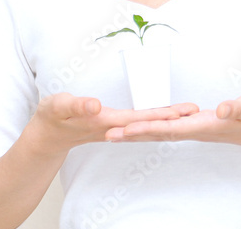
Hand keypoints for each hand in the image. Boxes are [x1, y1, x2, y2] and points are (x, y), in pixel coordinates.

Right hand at [25, 92, 198, 156]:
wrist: (45, 135)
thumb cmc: (51, 117)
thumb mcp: (59, 107)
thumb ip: (76, 106)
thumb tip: (95, 106)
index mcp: (104, 122)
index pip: (137, 119)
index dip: (158, 115)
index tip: (179, 113)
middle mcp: (113, 127)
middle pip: (147, 122)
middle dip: (171, 117)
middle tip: (195, 110)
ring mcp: (113, 128)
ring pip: (145, 124)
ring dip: (166, 118)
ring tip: (187, 112)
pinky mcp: (112, 126)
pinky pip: (138, 123)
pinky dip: (153, 119)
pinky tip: (165, 117)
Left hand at [105, 95, 240, 154]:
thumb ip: (240, 108)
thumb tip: (223, 109)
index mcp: (207, 126)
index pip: (170, 128)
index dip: (146, 128)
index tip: (124, 130)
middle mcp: (198, 130)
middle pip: (159, 133)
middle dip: (133, 133)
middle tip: (106, 133)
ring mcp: (199, 129)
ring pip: (163, 131)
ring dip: (140, 131)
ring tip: (117, 131)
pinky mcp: (202, 125)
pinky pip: (171, 127)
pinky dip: (155, 125)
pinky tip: (146, 123)